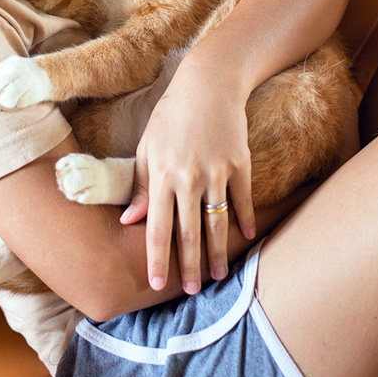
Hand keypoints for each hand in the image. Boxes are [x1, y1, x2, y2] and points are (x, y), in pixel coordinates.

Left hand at [120, 60, 256, 293]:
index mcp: (162, 175)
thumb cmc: (171, 115)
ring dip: (219, 253)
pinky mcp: (240, 164)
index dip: (156, 258)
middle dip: (190, 266)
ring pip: (218, 223)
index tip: (155, 283)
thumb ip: (140, 185)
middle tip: (192, 292)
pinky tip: (248, 238)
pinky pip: (243, 200)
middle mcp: (190, 178)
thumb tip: (129, 221)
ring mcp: (217, 172)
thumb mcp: (147, 146)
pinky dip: (246, 220)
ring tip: (219, 276)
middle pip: (189, 233)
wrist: (208, 84)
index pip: (157, 227)